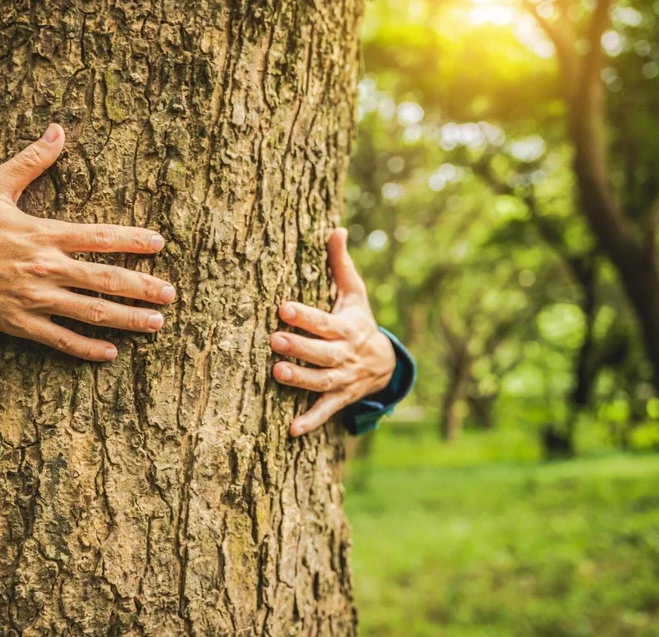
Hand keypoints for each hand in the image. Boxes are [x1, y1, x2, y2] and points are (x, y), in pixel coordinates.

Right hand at [0, 123, 174, 361]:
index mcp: (42, 234)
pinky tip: (110, 353)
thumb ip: (31, 160)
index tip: (159, 244)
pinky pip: (58, 340)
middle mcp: (43, 269)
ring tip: (155, 324)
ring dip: (126, 319)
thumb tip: (58, 130)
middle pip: (105, 280)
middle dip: (142, 288)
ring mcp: (32, 300)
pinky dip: (85, 348)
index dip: (133, 241)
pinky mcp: (17, 323)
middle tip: (170, 295)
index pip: (100, 238)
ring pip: (90, 312)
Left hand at [271, 228, 395, 436]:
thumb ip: (341, 264)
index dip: (305, 315)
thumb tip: (336, 228)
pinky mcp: (340, 398)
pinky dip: (311, 421)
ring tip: (277, 373)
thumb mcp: (355, 294)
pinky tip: (292, 430)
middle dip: (299, 346)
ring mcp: (343, 379)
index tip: (283, 307)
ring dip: (301, 379)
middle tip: (274, 339)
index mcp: (346, 327)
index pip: (324, 321)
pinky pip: (326, 411)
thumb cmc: (359, 321)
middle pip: (322, 352)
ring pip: (322, 381)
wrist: (385, 364)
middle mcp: (345, 354)